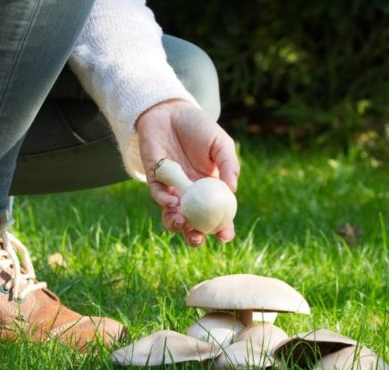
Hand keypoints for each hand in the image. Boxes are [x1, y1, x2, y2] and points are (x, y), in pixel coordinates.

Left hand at [137, 99, 239, 246]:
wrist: (170, 112)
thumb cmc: (199, 128)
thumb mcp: (221, 144)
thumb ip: (228, 165)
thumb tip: (232, 189)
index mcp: (211, 188)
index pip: (217, 215)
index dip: (222, 228)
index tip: (225, 237)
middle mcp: (192, 194)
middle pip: (193, 222)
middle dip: (195, 236)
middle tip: (198, 238)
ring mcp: (173, 188)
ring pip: (172, 215)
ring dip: (176, 225)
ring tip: (182, 224)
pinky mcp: (156, 179)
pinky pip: (159, 195)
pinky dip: (164, 201)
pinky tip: (171, 202)